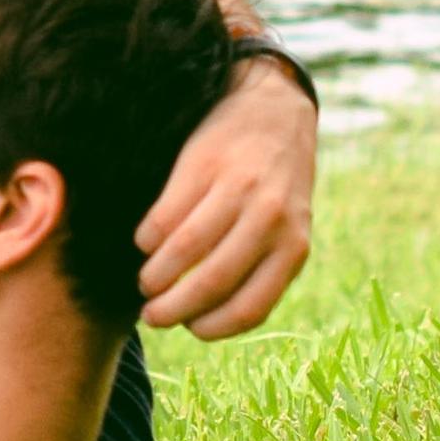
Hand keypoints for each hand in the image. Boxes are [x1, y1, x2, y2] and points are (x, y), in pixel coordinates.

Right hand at [137, 62, 315, 339]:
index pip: (250, 306)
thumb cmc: (275, 185)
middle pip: (211, 281)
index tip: (190, 329)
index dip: (213, 327)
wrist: (273, 111)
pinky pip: (165, 216)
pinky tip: (146, 243)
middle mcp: (269, 218)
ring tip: (146, 283)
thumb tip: (206, 316)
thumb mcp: (287, 229)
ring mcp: (237, 189)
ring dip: (155, 276)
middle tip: (152, 317)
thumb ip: (260, 266)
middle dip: (173, 309)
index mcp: (294, 245)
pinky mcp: (203, 165)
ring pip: (183, 250)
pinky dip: (148, 239)